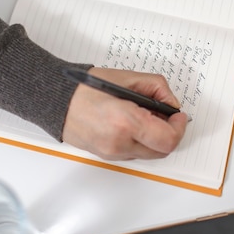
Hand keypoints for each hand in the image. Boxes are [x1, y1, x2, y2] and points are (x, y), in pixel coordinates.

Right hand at [63, 67, 187, 160]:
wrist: (55, 100)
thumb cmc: (84, 87)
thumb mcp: (126, 78)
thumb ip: (156, 88)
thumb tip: (171, 103)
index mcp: (125, 122)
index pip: (168, 139)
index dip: (179, 127)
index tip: (178, 115)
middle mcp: (119, 143)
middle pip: (162, 151)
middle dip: (169, 133)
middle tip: (164, 115)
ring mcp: (111, 153)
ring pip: (148, 154)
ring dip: (154, 138)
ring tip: (143, 116)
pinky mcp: (106, 156)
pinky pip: (133, 153)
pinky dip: (139, 141)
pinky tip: (130, 124)